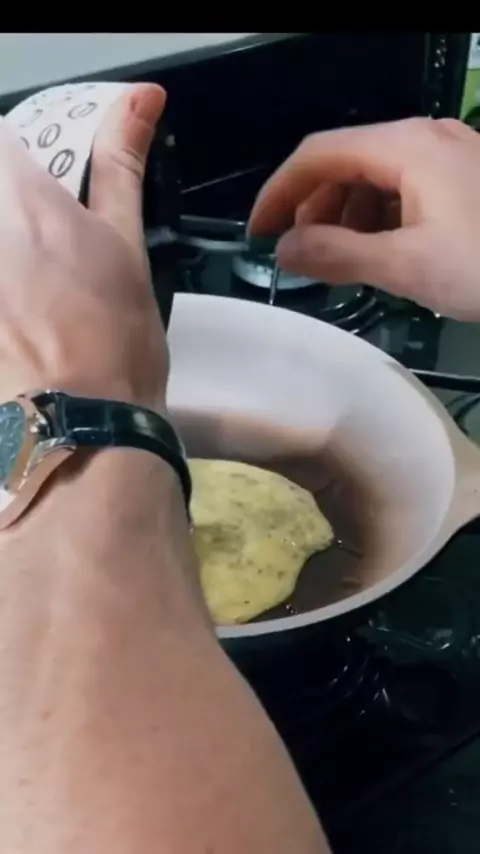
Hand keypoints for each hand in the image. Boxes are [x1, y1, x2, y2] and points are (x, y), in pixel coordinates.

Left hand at [0, 83, 167, 410]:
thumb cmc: (115, 337)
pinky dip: (8, 295)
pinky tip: (20, 320)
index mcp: (20, 197)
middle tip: (44, 259)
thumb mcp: (126, 245)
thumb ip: (122, 165)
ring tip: (33, 298)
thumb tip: (141, 98)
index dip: (21, 165)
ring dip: (15, 258)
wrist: (81, 426)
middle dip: (16, 214)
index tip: (45, 193)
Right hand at [249, 117, 479, 320]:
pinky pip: (403, 187)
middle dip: (312, 207)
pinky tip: (379, 251)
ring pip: (373, 175)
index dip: (278, 193)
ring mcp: (446, 154)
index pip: (317, 154)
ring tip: (338, 260)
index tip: (256, 234)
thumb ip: (337, 254)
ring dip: (345, 216)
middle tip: (297, 255)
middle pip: (344, 160)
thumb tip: (283, 251)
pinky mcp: (462, 177)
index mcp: (405, 146)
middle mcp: (423, 137)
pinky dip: (378, 218)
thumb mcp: (407, 266)